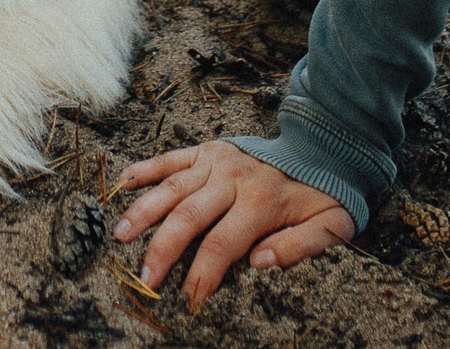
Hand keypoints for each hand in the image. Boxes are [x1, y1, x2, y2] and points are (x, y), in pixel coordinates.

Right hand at [114, 141, 355, 309]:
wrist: (322, 148)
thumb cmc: (323, 195)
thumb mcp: (330, 226)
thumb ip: (299, 247)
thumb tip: (259, 264)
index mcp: (260, 202)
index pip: (221, 245)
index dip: (202, 275)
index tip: (188, 301)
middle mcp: (232, 179)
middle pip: (188, 217)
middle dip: (162, 251)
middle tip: (144, 279)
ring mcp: (217, 161)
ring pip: (172, 187)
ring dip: (143, 212)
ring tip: (119, 235)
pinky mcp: (208, 149)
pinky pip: (171, 158)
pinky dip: (146, 169)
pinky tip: (123, 183)